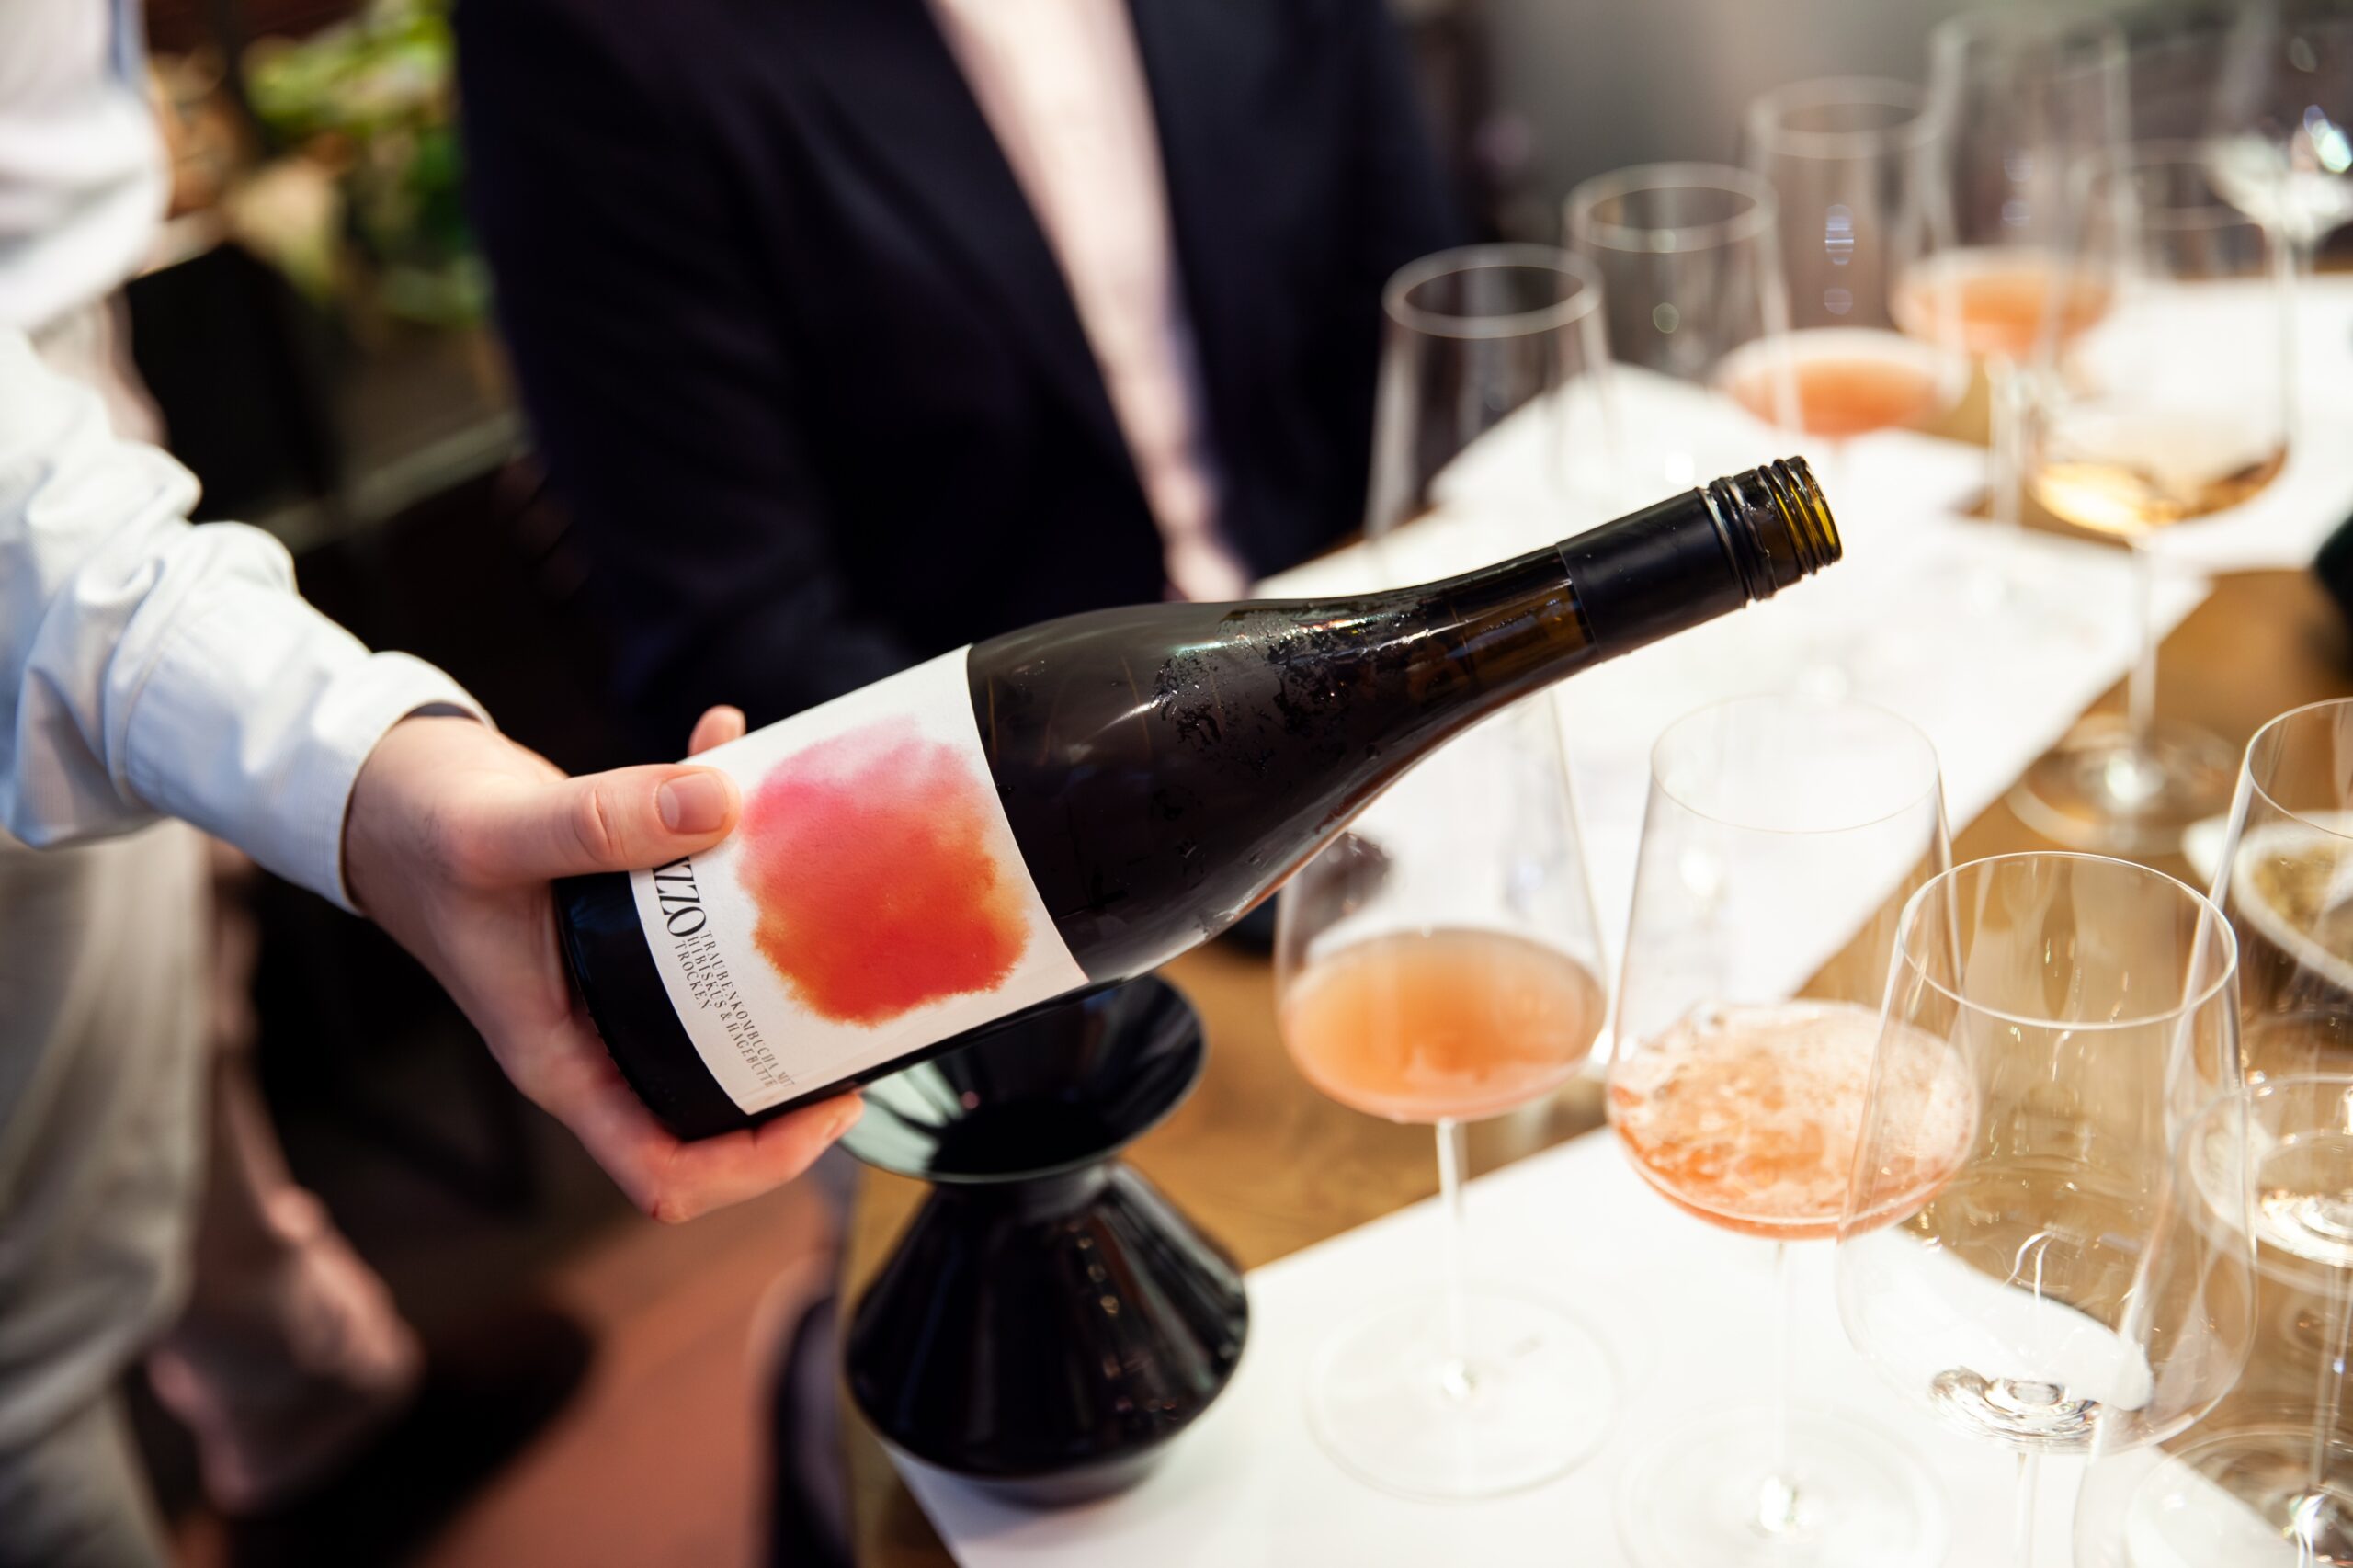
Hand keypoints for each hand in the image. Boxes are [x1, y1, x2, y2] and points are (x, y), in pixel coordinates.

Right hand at [342, 705, 858, 1221]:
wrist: (378, 787)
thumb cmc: (414, 832)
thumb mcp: (499, 832)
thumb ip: (602, 821)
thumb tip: (717, 804)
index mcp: (562, 1059)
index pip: (665, 1170)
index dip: (758, 1165)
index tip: (832, 1107)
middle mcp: (598, 1032)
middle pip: (717, 1100)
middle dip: (799, 1067)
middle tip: (868, 1010)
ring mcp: (617, 980)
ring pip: (724, 1000)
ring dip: (781, 948)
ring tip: (839, 897)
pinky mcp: (629, 918)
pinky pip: (700, 901)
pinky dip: (726, 829)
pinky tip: (735, 746)